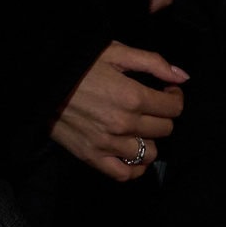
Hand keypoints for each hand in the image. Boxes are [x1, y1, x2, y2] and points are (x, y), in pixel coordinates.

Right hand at [51, 42, 187, 179]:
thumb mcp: (116, 52)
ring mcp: (107, 144)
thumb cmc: (80, 64)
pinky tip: (132, 154)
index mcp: (132, 96)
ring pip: (149, 153)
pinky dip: (134, 168)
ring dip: (149, 140)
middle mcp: (123, 124)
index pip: (173, 109)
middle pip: (164, 130)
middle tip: (153, 107)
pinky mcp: (92, 157)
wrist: (42, 82)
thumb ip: (153, 63)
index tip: (167, 92)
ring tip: (140, 128)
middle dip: (163, 116)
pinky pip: (124, 174)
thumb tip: (183, 76)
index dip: (174, 98)